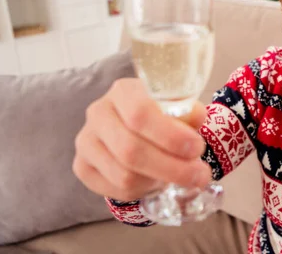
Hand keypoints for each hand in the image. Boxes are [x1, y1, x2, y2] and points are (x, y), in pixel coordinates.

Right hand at [73, 78, 211, 201]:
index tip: (197, 149)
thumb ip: (188, 112)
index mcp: (123, 91)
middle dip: (172, 168)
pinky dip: (142, 191)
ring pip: (124, 176)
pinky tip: (155, 180)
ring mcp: (86, 141)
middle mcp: (98, 113)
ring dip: (159, 181)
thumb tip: (196, 116)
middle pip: (131, 150)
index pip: (141, 114)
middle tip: (200, 175)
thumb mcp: (177, 107)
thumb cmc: (161, 115)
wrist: (136, 128)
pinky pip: (115, 189)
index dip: (170, 136)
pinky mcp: (82, 166)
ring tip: (178, 175)